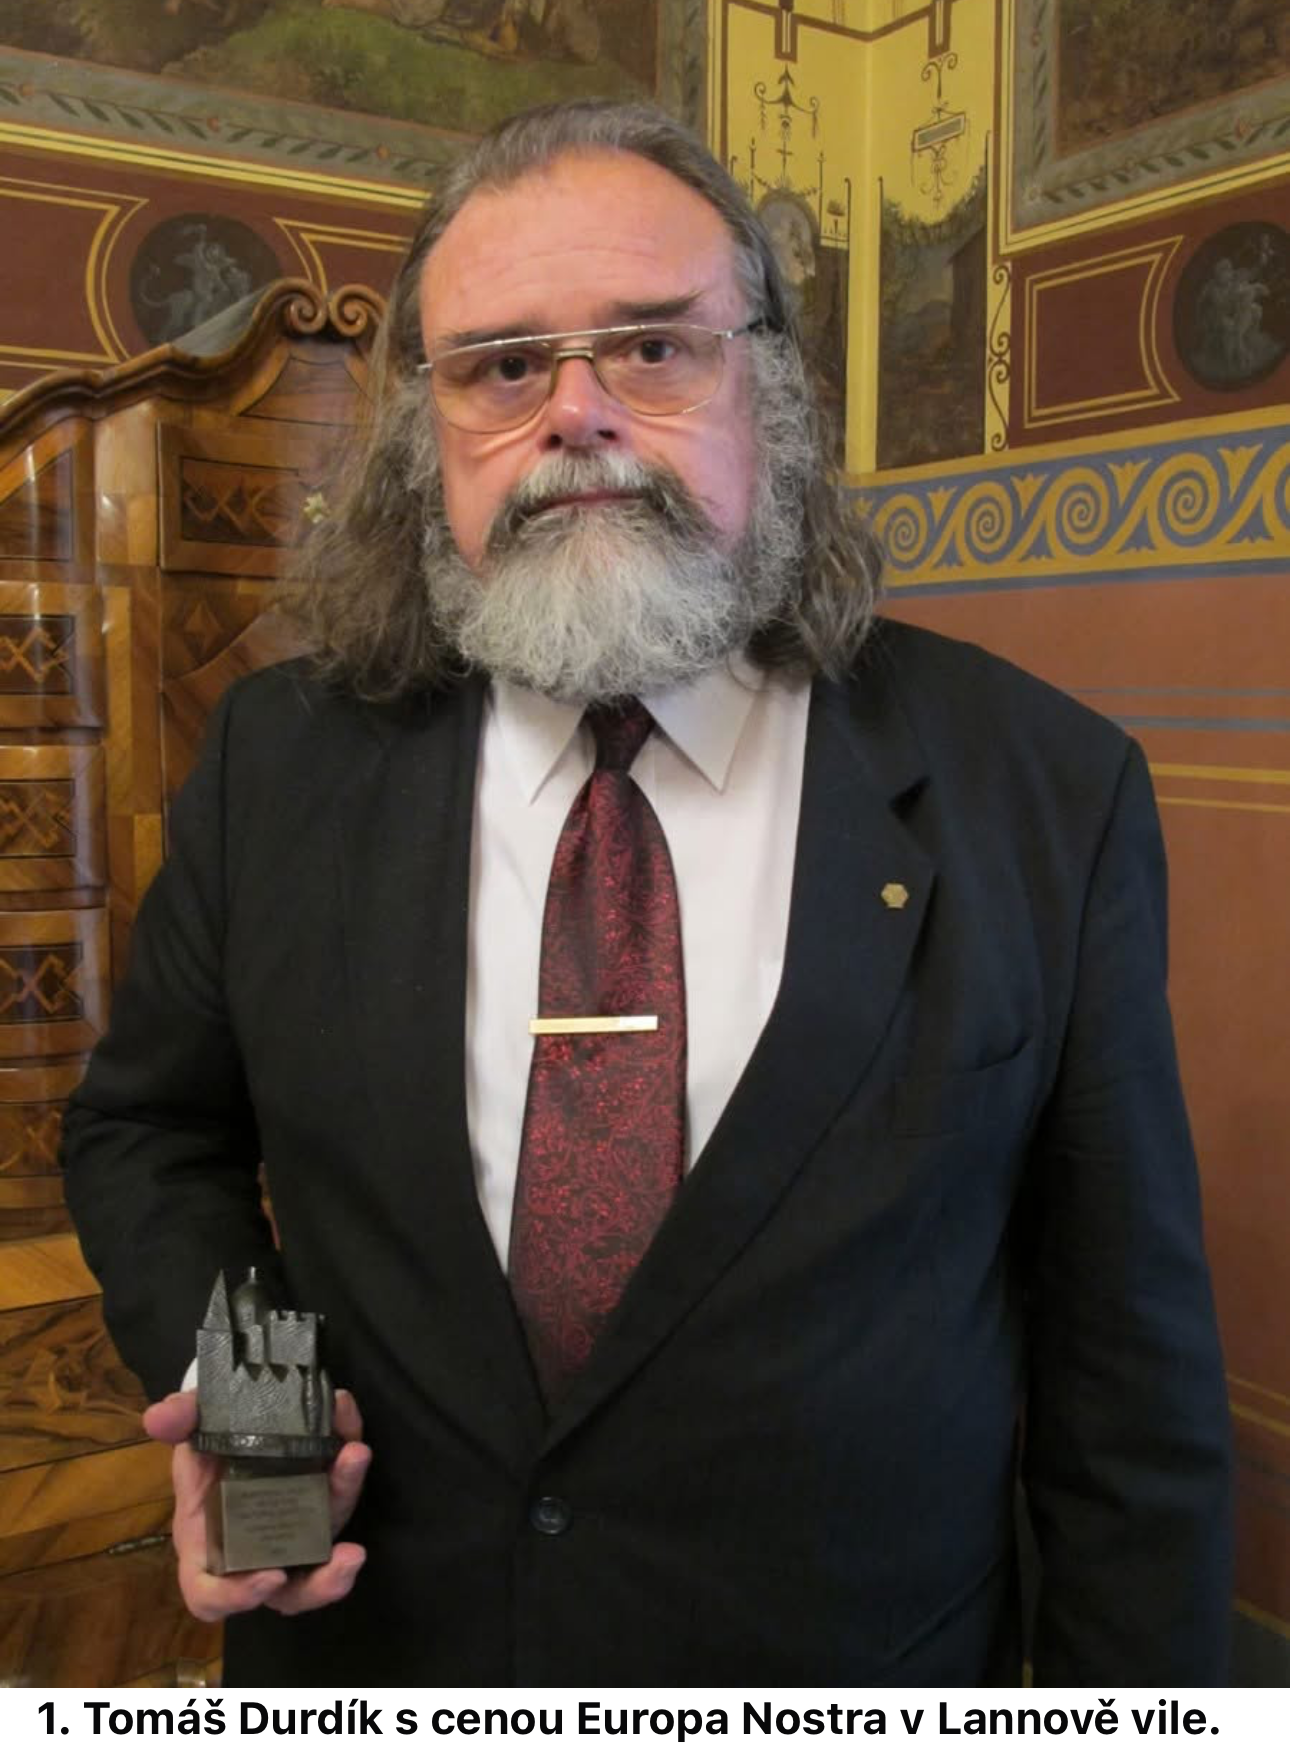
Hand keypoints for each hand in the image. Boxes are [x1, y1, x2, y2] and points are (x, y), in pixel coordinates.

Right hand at [144, 1386, 371, 1620]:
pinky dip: (350, 1469)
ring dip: (348, 1509)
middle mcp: (259, 1552)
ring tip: (357, 1464)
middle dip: (322, 1583)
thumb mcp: (188, 1436)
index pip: (213, 1597)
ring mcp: (298, 1534)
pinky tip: (353, 1438)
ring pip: (328, 1550)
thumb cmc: (203, 1452)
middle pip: (291, 1590)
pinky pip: (343, 1495)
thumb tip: (158, 1416)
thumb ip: (178, 1424)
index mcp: (210, 1550)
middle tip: (348, 1557)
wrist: (234, 1428)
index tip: (270, 1576)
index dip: (238, 1596)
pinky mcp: (326, 1505)